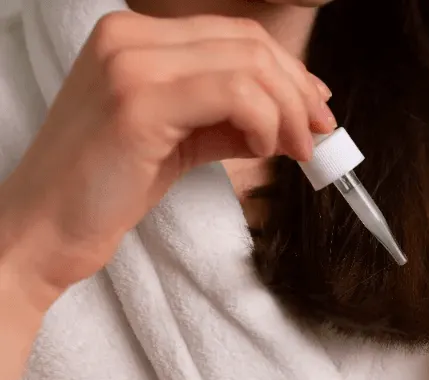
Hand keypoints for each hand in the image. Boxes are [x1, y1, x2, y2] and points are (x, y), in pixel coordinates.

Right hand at [0, 11, 333, 307]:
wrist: (44, 230)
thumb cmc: (106, 188)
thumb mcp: (179, 139)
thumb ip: (231, 120)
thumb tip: (294, 117)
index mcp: (134, 37)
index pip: (235, 35)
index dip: (287, 69)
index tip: (315, 106)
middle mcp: (128, 38)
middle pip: (248, 44)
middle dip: (297, 91)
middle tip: (318, 132)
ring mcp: (129, 65)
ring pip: (248, 65)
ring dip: (288, 111)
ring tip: (295, 149)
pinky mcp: (137, 103)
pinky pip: (233, 94)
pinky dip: (264, 122)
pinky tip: (262, 150)